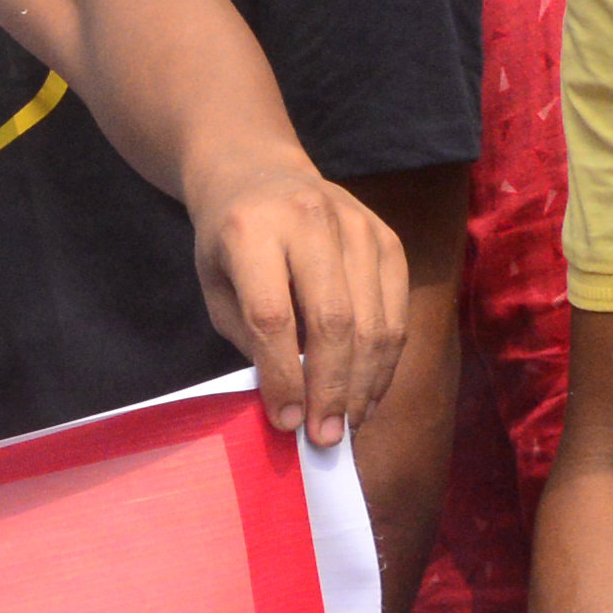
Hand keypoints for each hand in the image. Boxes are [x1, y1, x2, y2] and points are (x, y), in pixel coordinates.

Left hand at [183, 152, 409, 449]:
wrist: (258, 172)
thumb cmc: (229, 242)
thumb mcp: (215, 286)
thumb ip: (248, 339)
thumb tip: (291, 406)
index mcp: (251, 230)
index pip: (273, 316)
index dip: (283, 376)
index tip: (286, 423)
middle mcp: (311, 221)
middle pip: (334, 321)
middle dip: (330, 390)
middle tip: (324, 440)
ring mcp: (358, 227)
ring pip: (374, 322)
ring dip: (362, 385)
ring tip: (346, 427)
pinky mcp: (388, 240)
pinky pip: (396, 313)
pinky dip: (384, 364)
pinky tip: (366, 396)